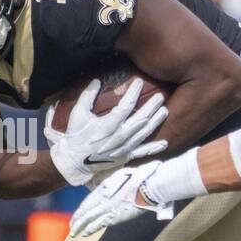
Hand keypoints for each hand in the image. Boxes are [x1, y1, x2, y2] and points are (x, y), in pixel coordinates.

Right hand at [44, 79, 167, 185]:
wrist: (75, 161)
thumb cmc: (76, 135)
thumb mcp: (78, 113)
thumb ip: (87, 96)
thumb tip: (96, 80)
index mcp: (108, 124)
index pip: (126, 105)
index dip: (134, 92)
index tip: (140, 82)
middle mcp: (120, 136)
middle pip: (141, 118)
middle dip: (152, 106)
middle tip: (161, 95)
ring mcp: (125, 147)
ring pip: (145, 133)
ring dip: (156, 121)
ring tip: (165, 110)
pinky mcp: (126, 157)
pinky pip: (143, 152)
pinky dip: (154, 148)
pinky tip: (165, 142)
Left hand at [69, 163, 163, 236]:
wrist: (149, 186)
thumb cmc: (141, 178)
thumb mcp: (124, 174)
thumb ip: (116, 181)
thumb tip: (115, 183)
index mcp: (104, 187)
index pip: (87, 201)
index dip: (81, 210)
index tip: (77, 215)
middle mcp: (102, 197)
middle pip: (84, 211)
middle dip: (76, 220)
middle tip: (72, 227)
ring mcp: (107, 207)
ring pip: (87, 219)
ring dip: (79, 227)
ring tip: (74, 233)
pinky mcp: (114, 216)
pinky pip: (98, 224)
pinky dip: (90, 229)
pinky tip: (84, 234)